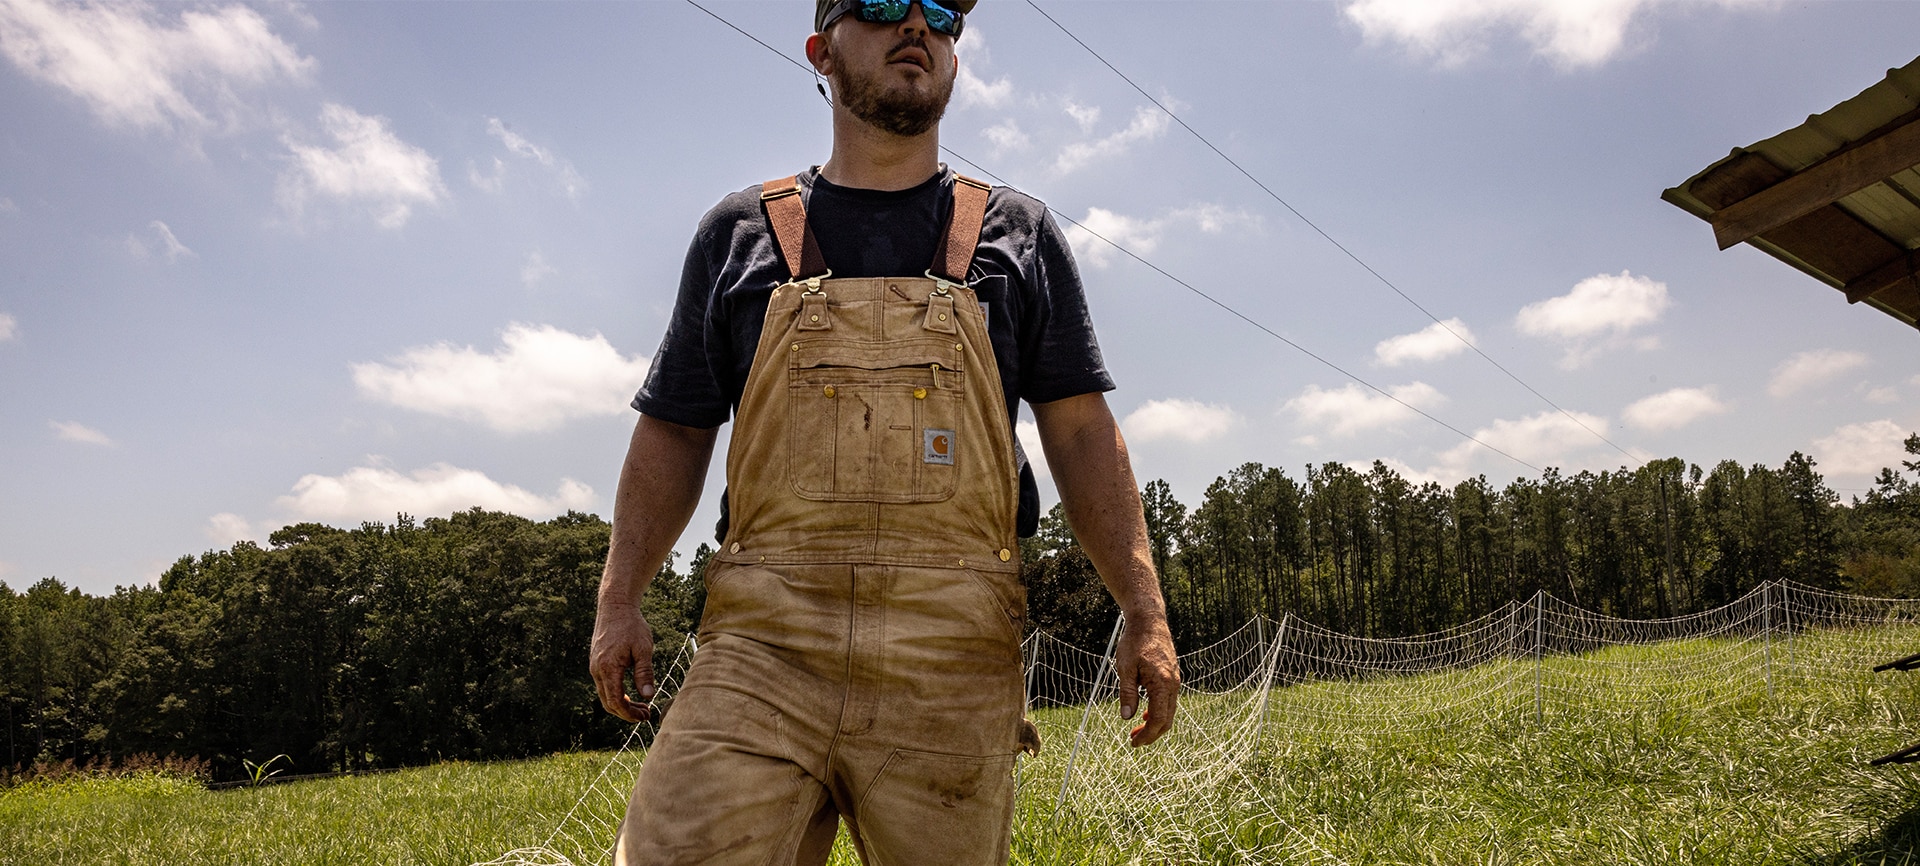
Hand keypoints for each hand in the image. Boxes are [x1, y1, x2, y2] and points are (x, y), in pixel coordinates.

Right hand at [590, 603, 656, 721]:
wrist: (615, 606)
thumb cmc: (631, 625)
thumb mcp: (643, 648)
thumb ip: (644, 673)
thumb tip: (648, 696)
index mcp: (608, 668)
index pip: (616, 702)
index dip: (630, 714)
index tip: (645, 717)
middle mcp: (597, 670)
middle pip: (609, 702)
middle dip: (626, 713)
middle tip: (646, 715)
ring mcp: (595, 666)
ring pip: (605, 695)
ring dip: (622, 704)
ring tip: (642, 707)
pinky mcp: (597, 662)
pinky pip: (604, 685)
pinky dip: (617, 694)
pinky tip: (632, 694)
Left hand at [1116, 612, 1179, 746]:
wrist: (1149, 621)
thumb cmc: (1135, 641)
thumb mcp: (1125, 668)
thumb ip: (1127, 693)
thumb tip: (1127, 717)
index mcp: (1163, 683)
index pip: (1158, 719)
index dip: (1147, 735)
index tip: (1134, 743)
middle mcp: (1173, 684)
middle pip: (1166, 719)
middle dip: (1151, 734)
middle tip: (1133, 742)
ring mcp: (1175, 680)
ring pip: (1168, 711)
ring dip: (1154, 724)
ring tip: (1136, 731)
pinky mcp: (1172, 676)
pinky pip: (1168, 701)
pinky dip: (1158, 711)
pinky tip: (1144, 714)